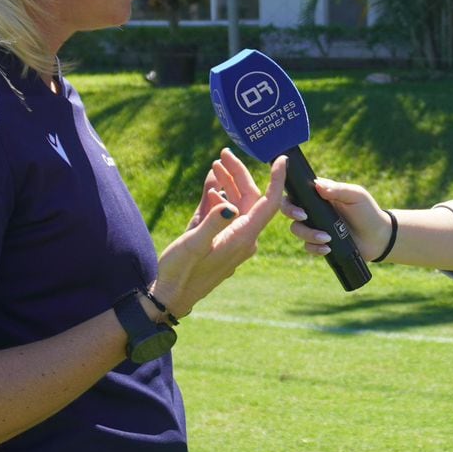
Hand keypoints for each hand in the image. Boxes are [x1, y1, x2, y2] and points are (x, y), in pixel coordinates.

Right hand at [153, 149, 285, 316]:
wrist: (171, 297)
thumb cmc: (180, 273)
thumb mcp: (193, 245)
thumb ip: (211, 223)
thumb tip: (228, 205)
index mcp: (242, 238)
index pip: (268, 204)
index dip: (276, 180)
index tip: (281, 160)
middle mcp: (243, 238)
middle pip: (250, 199)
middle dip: (239, 175)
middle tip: (224, 155)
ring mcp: (233, 240)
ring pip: (238, 205)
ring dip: (228, 185)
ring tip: (216, 165)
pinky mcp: (222, 242)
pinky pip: (227, 215)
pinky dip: (220, 198)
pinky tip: (211, 185)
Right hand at [283, 176, 388, 257]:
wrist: (378, 237)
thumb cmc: (368, 212)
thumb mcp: (356, 196)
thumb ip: (338, 190)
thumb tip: (317, 185)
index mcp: (320, 194)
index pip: (297, 191)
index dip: (291, 196)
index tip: (299, 204)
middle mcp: (314, 210)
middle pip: (289, 210)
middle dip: (292, 214)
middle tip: (304, 217)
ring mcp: (315, 226)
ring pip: (297, 229)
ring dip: (308, 234)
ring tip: (327, 238)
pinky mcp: (319, 242)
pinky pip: (308, 246)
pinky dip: (315, 248)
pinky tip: (327, 248)